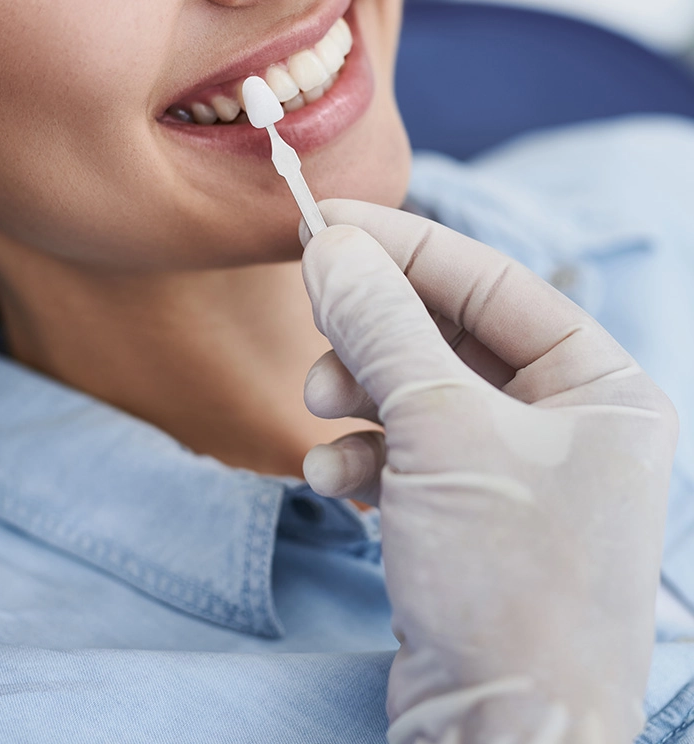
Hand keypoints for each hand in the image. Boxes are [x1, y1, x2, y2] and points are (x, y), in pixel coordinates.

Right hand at [299, 200, 676, 743]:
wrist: (501, 740)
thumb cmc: (507, 579)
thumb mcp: (438, 430)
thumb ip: (381, 326)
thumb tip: (329, 244)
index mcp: (599, 387)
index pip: (491, 283)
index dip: (404, 246)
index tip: (324, 222)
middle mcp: (563, 424)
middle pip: (445, 335)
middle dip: (371, 335)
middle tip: (314, 332)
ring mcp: (511, 474)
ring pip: (412, 393)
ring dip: (356, 397)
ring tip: (321, 417)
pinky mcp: (462, 518)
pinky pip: (401, 453)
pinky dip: (360, 456)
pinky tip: (336, 485)